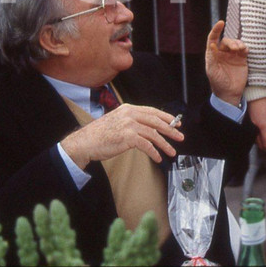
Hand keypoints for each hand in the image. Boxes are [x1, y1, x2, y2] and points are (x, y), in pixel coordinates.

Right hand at [60, 103, 183, 168]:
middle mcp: (130, 114)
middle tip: (180, 136)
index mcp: (128, 108)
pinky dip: (154, 152)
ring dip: (165, 144)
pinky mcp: (128, 137)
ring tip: (172, 152)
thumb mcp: (117, 121)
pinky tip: (158, 158)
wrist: (85, 142)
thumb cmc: (99, 135)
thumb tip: (149, 128)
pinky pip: (146, 145)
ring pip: (153, 134)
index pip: (152, 111)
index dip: (166, 117)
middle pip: (156, 121)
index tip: (176, 123)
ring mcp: (129, 125)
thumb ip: (132, 121)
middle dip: (170, 129)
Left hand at [204, 20, 247, 106]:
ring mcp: (232, 56)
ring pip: (236, 43)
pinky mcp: (242, 59)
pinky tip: (245, 50)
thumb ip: (212, 57)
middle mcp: (222, 53)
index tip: (221, 22)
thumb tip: (212, 44)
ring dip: (238, 43)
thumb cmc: (218, 83)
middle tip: (235, 48)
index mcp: (213, 54)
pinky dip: (245, 47)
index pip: (213, 38)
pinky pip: (244, 49)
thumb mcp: (212, 71)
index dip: (216, 30)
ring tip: (240, 49)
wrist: (229, 93)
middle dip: (231, 42)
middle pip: (226, 41)